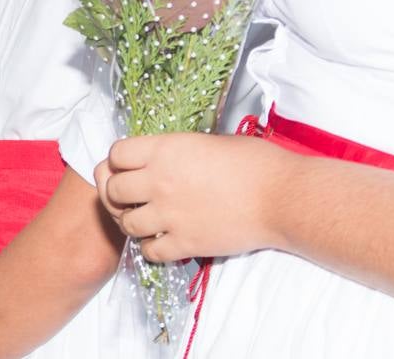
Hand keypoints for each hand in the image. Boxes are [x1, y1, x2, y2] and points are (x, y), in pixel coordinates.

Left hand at [94, 133, 291, 262]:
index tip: (128, 167)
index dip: (118, 161)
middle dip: (118, 193)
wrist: (282, 197)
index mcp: (163, 150)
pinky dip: (151, 248)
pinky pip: (149, 251)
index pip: (115, 154)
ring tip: (146, 219)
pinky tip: (162, 240)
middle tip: (131, 197)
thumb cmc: (254, 162)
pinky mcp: (185, 243)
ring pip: (125, 223)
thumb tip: (162, 158)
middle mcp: (159, 181)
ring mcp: (169, 214)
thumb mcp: (206, 141)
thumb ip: (175, 151)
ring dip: (131, 222)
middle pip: (112, 190)